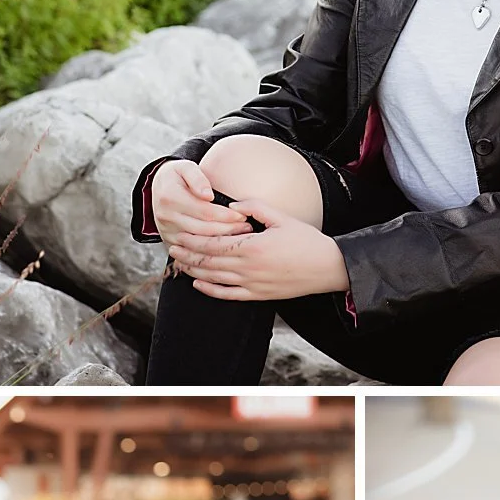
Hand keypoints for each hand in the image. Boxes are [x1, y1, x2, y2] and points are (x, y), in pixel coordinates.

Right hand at [150, 159, 252, 247]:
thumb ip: (197, 178)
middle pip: (203, 229)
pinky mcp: (169, 241)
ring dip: (221, 241)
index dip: (226, 215)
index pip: (204, 211)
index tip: (243, 215)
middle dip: (228, 229)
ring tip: (240, 236)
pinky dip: (209, 249)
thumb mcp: (185, 167)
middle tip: (247, 228)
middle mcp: (165, 216)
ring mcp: (166, 231)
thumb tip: (207, 195)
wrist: (158, 189)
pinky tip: (224, 246)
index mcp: (170, 197)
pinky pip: (192, 250)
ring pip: (199, 242)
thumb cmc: (177, 176)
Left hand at [168, 195, 350, 300]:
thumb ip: (254, 207)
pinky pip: (228, 295)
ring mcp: (251, 284)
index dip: (193, 241)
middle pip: (208, 262)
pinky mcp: (258, 295)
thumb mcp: (281, 217)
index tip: (179, 236)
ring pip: (214, 279)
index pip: (212, 244)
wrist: (327, 267)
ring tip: (179, 265)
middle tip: (171, 250)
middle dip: (187, 256)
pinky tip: (198, 285)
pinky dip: (210, 290)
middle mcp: (247, 268)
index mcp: (251, 246)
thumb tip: (233, 204)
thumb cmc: (306, 240)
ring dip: (194, 272)